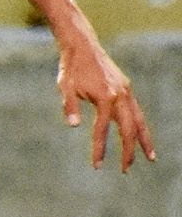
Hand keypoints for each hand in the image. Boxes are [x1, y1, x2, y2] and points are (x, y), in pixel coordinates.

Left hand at [56, 35, 155, 171]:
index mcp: (105, 97)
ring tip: (151, 158)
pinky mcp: (127, 89)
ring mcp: (127, 92)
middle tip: (126, 169)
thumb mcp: (65, 86)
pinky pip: (137, 112)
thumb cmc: (71, 68)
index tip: (97, 165)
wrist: (83, 46)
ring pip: (139, 121)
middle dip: (129, 151)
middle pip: (129, 130)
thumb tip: (74, 125)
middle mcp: (120, 96)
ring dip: (144, 140)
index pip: (102, 130)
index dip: (99, 149)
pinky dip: (141, 126)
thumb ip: (70, 106)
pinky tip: (140, 136)